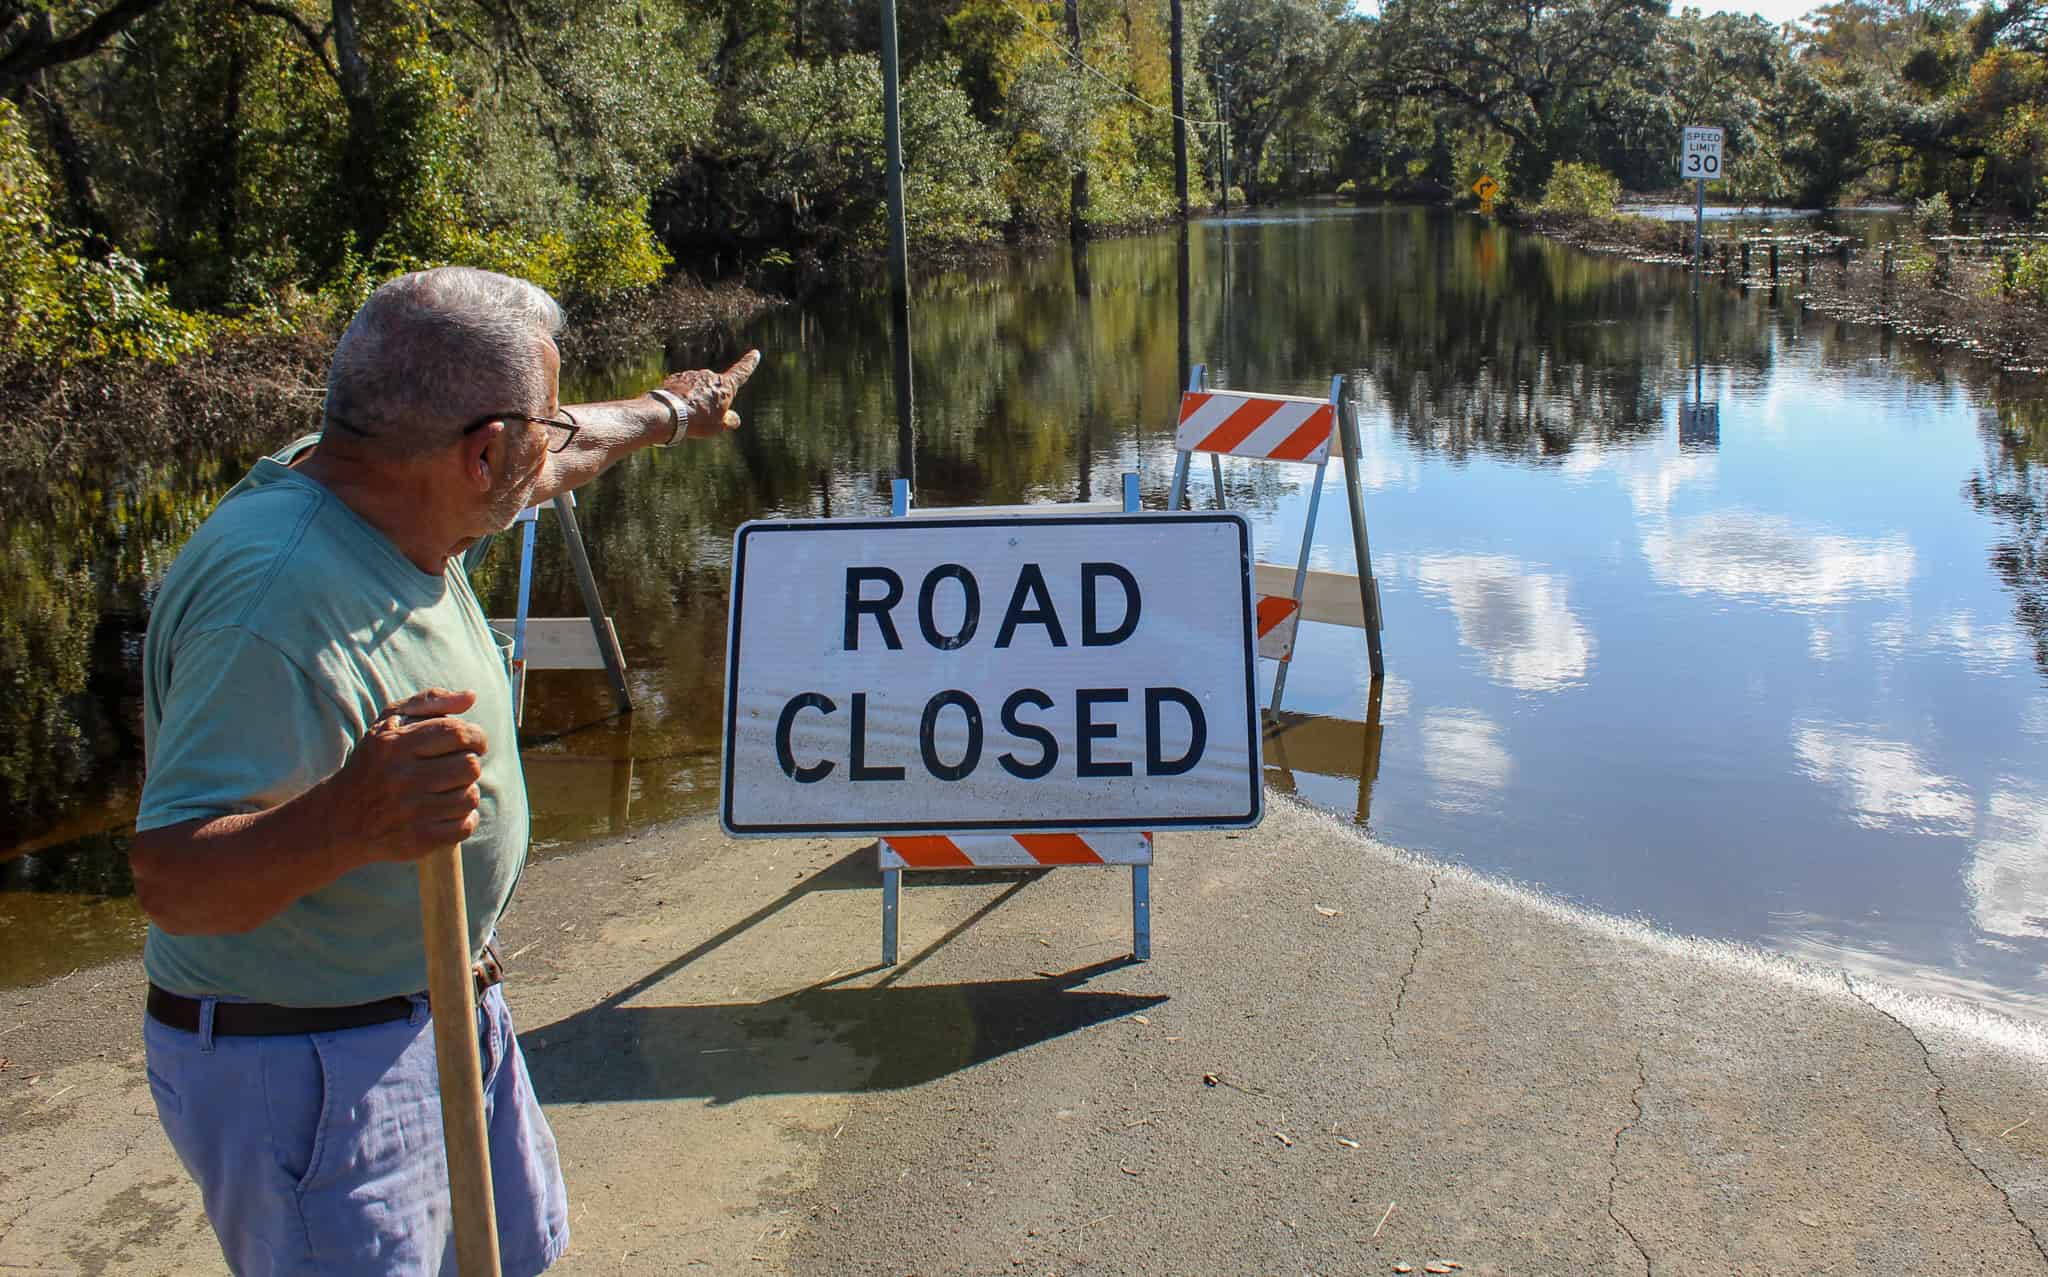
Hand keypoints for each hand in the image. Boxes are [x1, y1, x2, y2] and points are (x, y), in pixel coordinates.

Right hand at [328, 688, 488, 863]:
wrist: (340, 818)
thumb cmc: (375, 762)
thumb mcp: (390, 722)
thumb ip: (430, 701)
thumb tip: (471, 696)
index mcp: (396, 744)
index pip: (458, 732)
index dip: (475, 737)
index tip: (471, 743)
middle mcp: (402, 777)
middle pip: (470, 766)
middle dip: (468, 764)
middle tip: (454, 768)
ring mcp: (410, 811)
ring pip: (469, 797)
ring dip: (465, 793)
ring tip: (445, 791)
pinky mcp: (417, 840)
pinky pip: (464, 826)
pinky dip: (463, 820)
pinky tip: (447, 813)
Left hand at [660, 349, 761, 439]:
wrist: (668, 413)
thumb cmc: (697, 420)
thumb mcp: (718, 426)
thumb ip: (728, 420)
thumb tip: (733, 419)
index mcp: (725, 386)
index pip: (742, 372)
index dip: (749, 363)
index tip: (755, 353)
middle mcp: (709, 376)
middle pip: (715, 388)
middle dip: (711, 400)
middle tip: (703, 419)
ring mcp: (691, 375)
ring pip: (697, 389)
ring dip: (695, 399)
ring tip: (687, 416)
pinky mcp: (675, 378)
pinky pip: (683, 389)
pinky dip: (682, 397)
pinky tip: (676, 410)